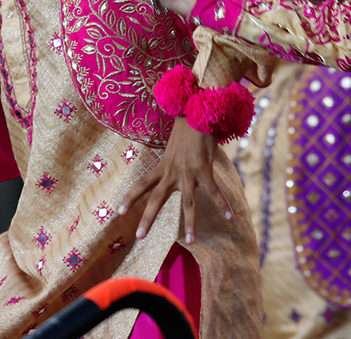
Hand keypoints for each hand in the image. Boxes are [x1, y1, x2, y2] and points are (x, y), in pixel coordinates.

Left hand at [117, 118, 229, 244]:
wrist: (198, 109)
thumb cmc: (189, 121)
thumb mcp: (176, 141)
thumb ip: (175, 152)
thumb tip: (177, 150)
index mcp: (163, 165)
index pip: (142, 184)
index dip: (131, 198)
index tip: (119, 212)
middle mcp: (172, 171)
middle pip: (156, 199)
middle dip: (148, 219)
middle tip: (139, 237)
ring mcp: (188, 172)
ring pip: (188, 204)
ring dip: (190, 223)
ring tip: (192, 241)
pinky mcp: (204, 169)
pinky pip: (214, 191)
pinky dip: (223, 204)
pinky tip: (231, 216)